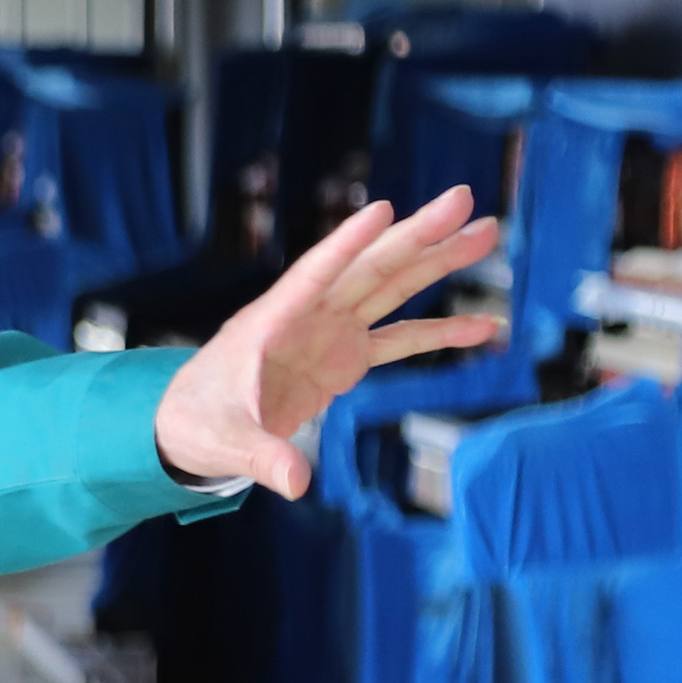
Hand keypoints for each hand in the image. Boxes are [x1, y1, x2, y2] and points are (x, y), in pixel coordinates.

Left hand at [150, 187, 504, 498]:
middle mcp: (306, 316)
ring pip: (390, 288)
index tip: (382, 210)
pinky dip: (440, 332)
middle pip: (367, 267)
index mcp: (268, 323)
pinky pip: (400, 339)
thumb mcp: (223, 442)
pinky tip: (484, 326)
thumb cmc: (198, 423)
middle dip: (416, 235)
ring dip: (436, 261)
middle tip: (464, 200)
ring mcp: (330, 331)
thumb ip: (261, 456)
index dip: (345, 245)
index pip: (311, 276)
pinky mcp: (346, 356)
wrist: (196, 426)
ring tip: (485, 233)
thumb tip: (296, 482)